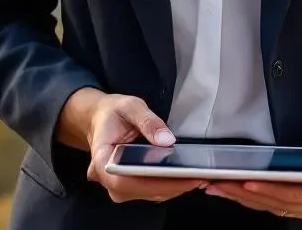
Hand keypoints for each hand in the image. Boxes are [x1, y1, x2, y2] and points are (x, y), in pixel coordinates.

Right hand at [82, 92, 203, 204]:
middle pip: (143, 191)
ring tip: (198, 175)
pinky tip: (186, 176)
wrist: (101, 118)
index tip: (183, 177)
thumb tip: (167, 140)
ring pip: (150, 194)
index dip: (157, 183)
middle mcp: (109, 180)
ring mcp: (120, 187)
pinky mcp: (131, 187)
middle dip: (173, 185)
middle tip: (200, 175)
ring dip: (174, 187)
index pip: (127, 180)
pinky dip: (170, 185)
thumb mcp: (130, 107)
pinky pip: (152, 191)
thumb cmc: (112, 113)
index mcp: (102, 160)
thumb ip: (148, 121)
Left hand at [204, 112, 301, 219]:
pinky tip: (231, 189)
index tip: (249, 181)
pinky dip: (251, 198)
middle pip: (282, 204)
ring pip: (273, 206)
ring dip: (244, 198)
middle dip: (249, 194)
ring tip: (217, 186)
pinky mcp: (300, 204)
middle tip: (221, 183)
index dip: (274, 190)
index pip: (301, 194)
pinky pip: (273, 204)